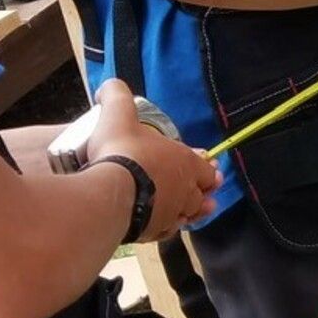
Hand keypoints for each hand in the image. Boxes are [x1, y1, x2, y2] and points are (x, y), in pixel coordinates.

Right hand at [86, 80, 222, 240]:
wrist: (110, 194)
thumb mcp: (117, 114)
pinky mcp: (153, 232)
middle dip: (202, 192)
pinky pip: (165, 231)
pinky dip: (164, 227)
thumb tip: (109, 85)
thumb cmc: (121, 152)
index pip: (205, 167)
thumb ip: (116, 96)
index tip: (208, 168)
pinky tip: (157, 225)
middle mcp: (184, 190)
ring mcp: (171, 214)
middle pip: (201, 194)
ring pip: (187, 215)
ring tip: (186, 213)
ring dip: (188, 212)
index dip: (205, 167)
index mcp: (185, 162)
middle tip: (203, 193)